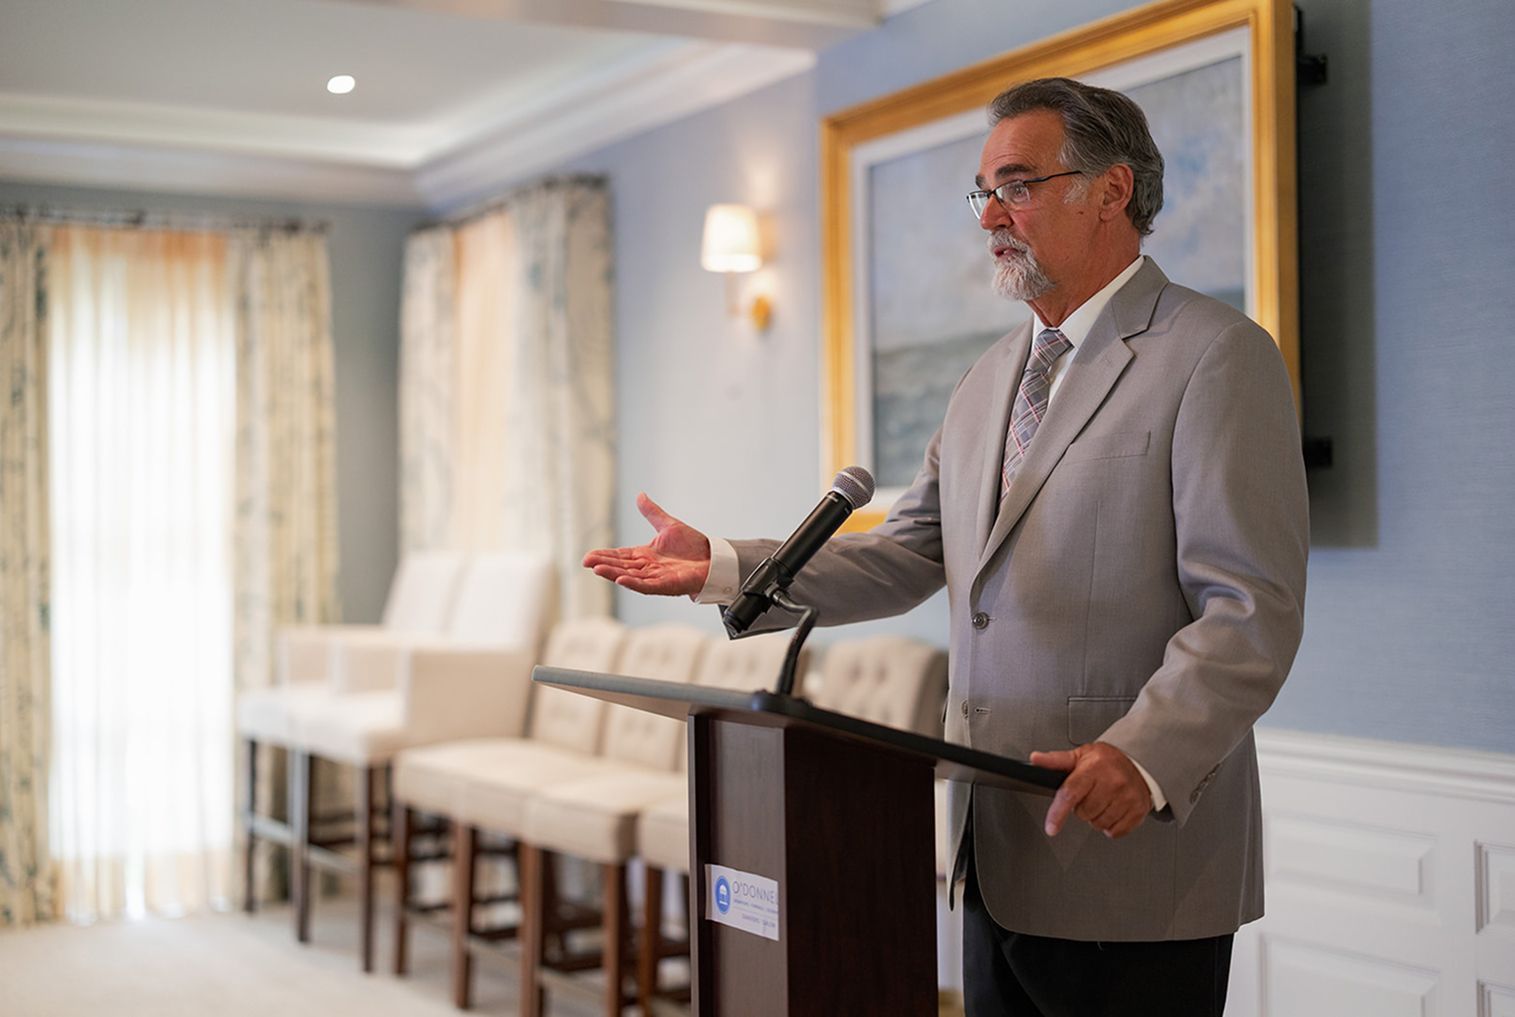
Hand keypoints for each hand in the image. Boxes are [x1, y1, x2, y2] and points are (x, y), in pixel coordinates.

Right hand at [581, 493, 711, 596]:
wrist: (713, 558)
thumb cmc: (693, 546)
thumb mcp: (668, 525)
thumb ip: (652, 513)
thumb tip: (640, 496)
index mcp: (645, 555)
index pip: (620, 555)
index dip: (605, 556)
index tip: (589, 556)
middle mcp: (648, 568)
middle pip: (621, 566)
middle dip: (604, 564)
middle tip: (587, 562)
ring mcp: (656, 578)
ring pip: (630, 576)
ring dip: (613, 573)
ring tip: (598, 569)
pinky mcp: (666, 585)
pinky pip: (647, 586)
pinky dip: (634, 583)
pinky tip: (621, 580)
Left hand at [1030, 742, 1151, 839]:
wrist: (1138, 762)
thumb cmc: (1106, 761)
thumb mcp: (1080, 755)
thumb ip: (1056, 761)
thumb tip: (1036, 759)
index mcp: (1094, 767)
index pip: (1071, 793)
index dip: (1058, 813)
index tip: (1051, 828)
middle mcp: (1113, 781)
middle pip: (1084, 813)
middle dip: (1082, 807)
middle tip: (1090, 794)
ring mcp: (1128, 797)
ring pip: (1098, 824)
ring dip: (1096, 817)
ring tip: (1103, 800)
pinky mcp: (1138, 810)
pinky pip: (1115, 831)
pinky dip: (1111, 825)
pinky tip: (1114, 809)